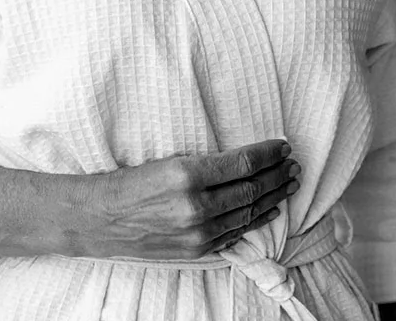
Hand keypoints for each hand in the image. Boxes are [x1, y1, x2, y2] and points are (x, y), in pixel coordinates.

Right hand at [76, 139, 300, 259]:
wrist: (101, 219)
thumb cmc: (132, 182)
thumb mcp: (169, 160)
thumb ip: (207, 164)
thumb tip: (247, 159)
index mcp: (187, 174)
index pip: (243, 163)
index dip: (268, 154)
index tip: (283, 145)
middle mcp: (195, 205)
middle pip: (251, 188)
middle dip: (277, 175)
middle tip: (294, 164)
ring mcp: (196, 231)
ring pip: (247, 212)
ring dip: (274, 196)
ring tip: (289, 183)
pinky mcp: (195, 249)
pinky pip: (234, 233)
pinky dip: (255, 220)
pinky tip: (269, 210)